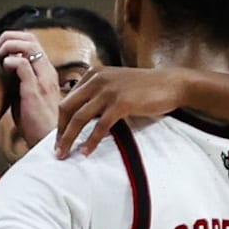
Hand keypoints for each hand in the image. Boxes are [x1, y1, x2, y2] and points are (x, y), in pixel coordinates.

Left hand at [0, 31, 59, 147]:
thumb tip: (1, 69)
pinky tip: (3, 69)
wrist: (47, 142)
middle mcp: (47, 71)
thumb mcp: (26, 96)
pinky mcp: (35, 89)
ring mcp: (43, 79)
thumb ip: (18, 81)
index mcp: (46, 71)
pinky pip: (22, 65)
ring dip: (9, 46)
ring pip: (29, 46)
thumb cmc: (36, 122)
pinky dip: (10, 61)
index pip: (33, 42)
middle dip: (10, 37)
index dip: (14, 39)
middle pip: (31, 38)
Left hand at [56, 66, 184, 158]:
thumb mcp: (114, 84)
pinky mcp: (121, 103)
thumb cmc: (143, 87)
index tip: (58, 138)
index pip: (67, 100)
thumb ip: (96, 94)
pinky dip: (91, 141)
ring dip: (69, 138)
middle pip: (67, 108)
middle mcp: (96, 79)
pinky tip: (87, 151)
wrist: (171, 84)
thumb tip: (79, 117)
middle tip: (57, 150)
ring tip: (65, 154)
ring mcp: (108, 90)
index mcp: (92, 74)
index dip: (60, 121)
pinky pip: (100, 126)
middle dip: (60, 131)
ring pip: (79, 118)